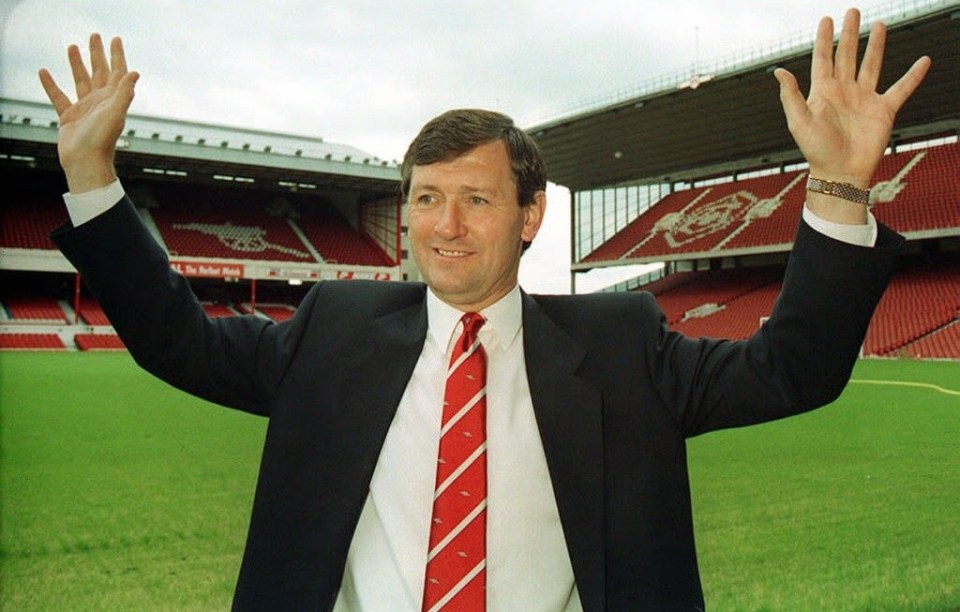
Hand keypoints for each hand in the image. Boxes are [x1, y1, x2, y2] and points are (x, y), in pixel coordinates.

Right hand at [38, 33, 138, 193]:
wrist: (85, 163)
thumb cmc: (101, 140)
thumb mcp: (114, 113)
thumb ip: (124, 93)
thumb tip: (134, 73)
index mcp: (113, 99)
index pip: (117, 72)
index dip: (117, 55)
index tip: (115, 39)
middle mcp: (100, 102)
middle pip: (99, 72)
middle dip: (97, 54)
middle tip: (94, 36)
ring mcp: (84, 109)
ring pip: (80, 80)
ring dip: (76, 64)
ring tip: (72, 46)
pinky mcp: (69, 117)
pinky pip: (58, 97)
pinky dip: (51, 85)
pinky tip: (44, 72)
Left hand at [774, 8, 930, 190]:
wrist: (840, 173)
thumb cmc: (816, 151)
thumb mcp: (799, 122)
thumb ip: (790, 96)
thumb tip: (778, 71)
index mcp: (822, 92)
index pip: (823, 59)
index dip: (825, 39)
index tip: (827, 20)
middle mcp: (844, 92)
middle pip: (847, 56)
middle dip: (850, 34)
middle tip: (853, 12)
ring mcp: (864, 99)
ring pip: (871, 65)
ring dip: (875, 46)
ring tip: (879, 25)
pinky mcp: (883, 110)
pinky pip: (901, 88)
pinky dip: (913, 76)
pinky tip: (923, 61)